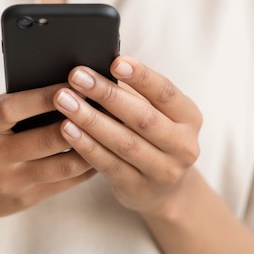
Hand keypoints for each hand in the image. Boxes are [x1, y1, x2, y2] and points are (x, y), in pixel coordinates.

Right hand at [0, 84, 95, 223]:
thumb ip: (10, 107)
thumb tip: (59, 88)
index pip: (13, 108)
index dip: (44, 96)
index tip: (72, 82)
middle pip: (46, 139)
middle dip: (79, 120)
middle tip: (106, 104)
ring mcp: (10, 182)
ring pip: (63, 164)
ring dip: (92, 145)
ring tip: (112, 127)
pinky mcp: (25, 200)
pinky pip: (65, 182)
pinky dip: (86, 166)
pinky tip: (101, 151)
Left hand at [53, 57, 202, 215]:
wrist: (165, 191)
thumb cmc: (151, 137)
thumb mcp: (155, 113)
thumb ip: (133, 93)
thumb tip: (96, 66)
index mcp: (188, 117)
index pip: (166, 92)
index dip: (141, 76)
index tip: (115, 61)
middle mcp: (183, 145)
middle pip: (142, 118)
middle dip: (107, 94)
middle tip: (76, 77)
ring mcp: (163, 171)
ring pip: (124, 143)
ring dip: (91, 120)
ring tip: (65, 101)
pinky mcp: (139, 189)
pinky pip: (109, 165)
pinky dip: (86, 146)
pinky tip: (67, 130)